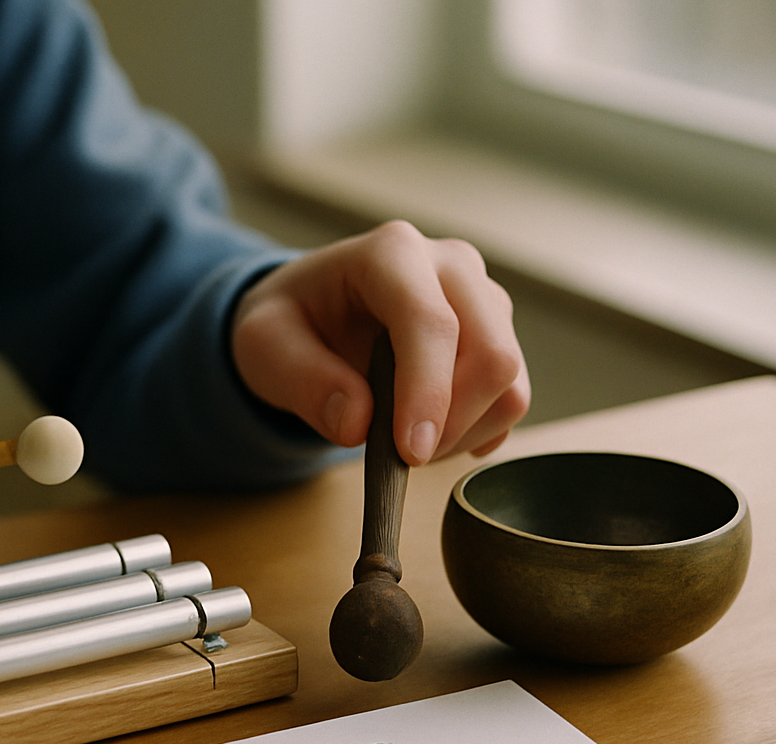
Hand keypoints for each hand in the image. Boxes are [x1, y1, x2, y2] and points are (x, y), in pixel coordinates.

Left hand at [231, 220, 529, 464]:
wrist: (311, 312)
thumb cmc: (290, 322)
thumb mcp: (263, 346)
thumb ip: (303, 381)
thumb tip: (357, 424)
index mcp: (391, 254)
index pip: (431, 324)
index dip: (428, 394)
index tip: (410, 453)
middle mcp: (451, 266)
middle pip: (493, 354)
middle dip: (451, 421)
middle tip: (400, 456)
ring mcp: (482, 300)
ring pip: (509, 382)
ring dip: (463, 431)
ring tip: (406, 443)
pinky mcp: (498, 337)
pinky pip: (511, 399)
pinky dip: (477, 431)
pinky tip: (431, 434)